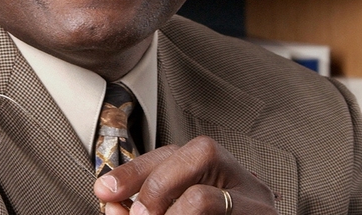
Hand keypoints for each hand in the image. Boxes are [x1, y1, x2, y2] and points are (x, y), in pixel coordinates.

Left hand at [93, 136, 277, 213]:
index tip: (104, 190)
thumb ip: (146, 206)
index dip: (133, 170)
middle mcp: (244, 181)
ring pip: (202, 197)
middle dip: (155, 186)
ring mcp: (258, 206)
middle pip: (199, 154)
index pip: (174, 153)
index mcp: (220, 171)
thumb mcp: (178, 208)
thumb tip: (111, 205)